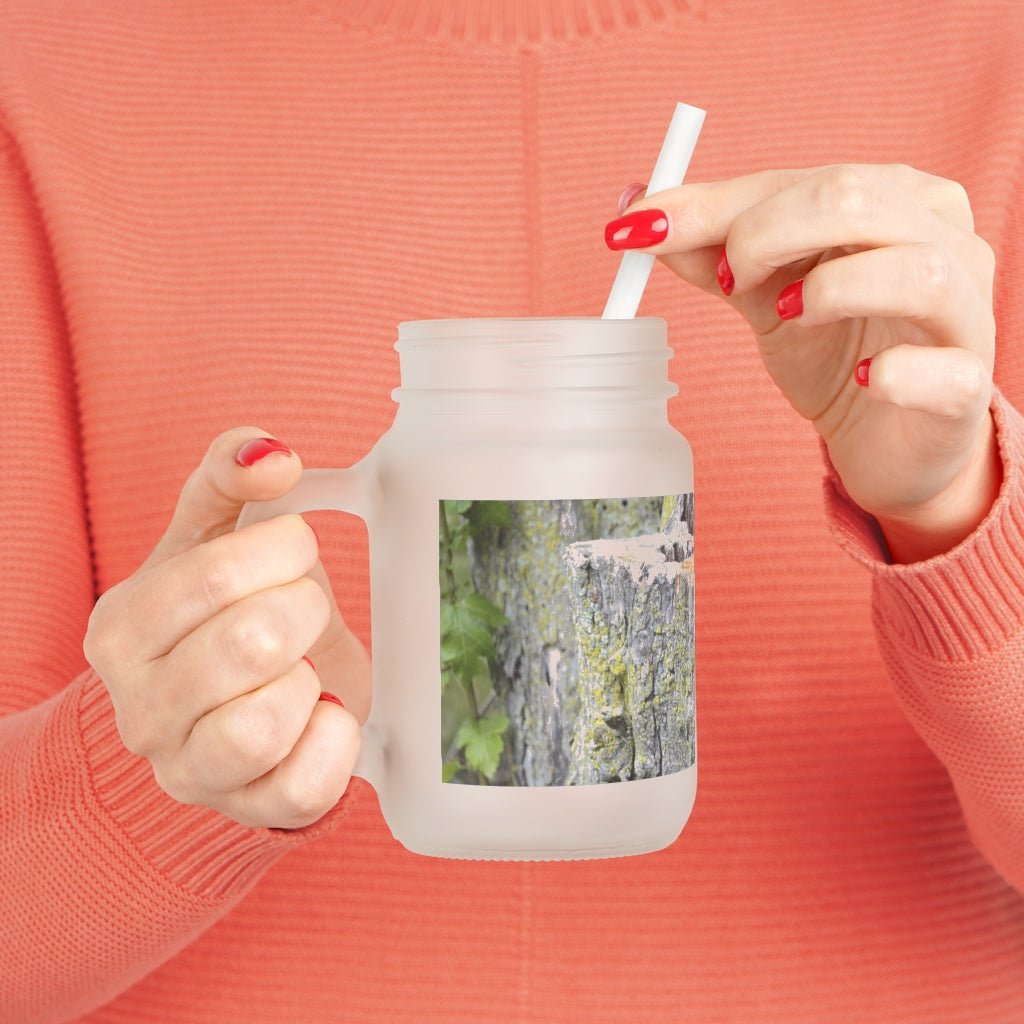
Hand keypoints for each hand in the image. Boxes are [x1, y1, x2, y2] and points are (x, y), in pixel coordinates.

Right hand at [84, 428, 369, 828]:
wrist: (229, 704)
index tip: (295, 550)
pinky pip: (304, 787)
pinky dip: (335, 740)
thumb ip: (228, 476)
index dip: (282, 550)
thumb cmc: (223, 612)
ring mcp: (189, 770)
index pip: (215, 576)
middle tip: (304, 609)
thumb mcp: (213, 535)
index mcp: (122, 629)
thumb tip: (271, 454)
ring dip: (310, 679)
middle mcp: (139, 709)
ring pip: (264, 724)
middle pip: (251, 643)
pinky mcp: (248, 809)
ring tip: (304, 666)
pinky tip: (324, 711)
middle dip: (304, 609)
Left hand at [607, 165, 999, 561]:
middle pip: (856, 199)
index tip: (639, 229)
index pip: (800, 180)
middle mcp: (943, 239)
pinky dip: (896, 373)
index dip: (715, 205)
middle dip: (766, 233)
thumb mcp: (764, 295)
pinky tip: (863, 380)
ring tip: (786, 316)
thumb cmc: (834, 352)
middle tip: (726, 281)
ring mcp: (966, 312)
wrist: (886, 439)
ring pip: (916, 270)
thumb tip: (637, 212)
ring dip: (830, 290)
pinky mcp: (967, 386)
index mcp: (893, 199)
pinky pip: (944, 370)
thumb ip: (712, 252)